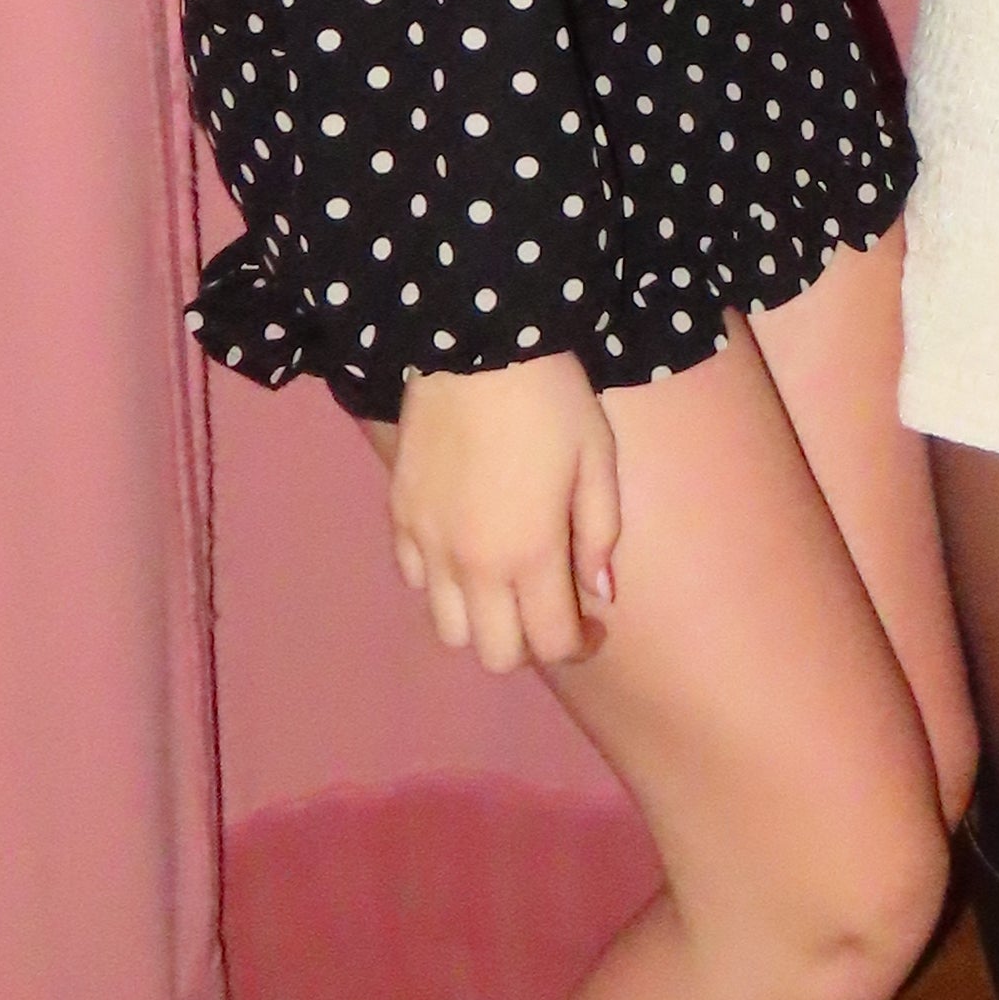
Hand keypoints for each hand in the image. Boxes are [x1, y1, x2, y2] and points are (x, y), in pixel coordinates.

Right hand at [385, 353, 620, 671]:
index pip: (550, 644)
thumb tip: (598, 595)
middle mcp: (473, 565)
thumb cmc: (551, 400)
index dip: (577, 645)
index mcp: (531, 554)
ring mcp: (428, 545)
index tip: (590, 625)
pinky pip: (414, 581)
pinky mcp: (399, 518)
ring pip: (448, 630)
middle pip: (494, 654)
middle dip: (527, 643)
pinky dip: (440, 582)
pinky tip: (462, 549)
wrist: (476, 345)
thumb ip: (599, 534)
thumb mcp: (597, 458)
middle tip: (546, 606)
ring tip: (502, 584)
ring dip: (480, 620)